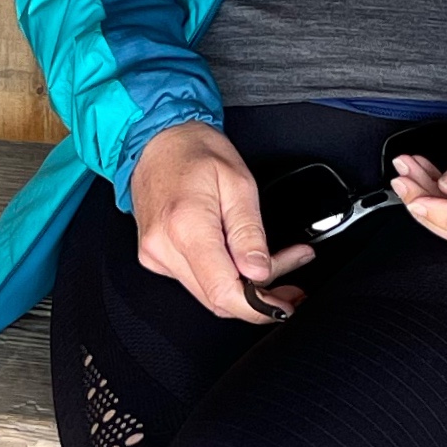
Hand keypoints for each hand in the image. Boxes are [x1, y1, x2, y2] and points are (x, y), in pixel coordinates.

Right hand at [131, 121, 315, 321]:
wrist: (155, 140)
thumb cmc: (194, 151)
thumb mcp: (238, 182)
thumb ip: (249, 232)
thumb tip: (259, 272)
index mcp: (186, 226)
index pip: (222, 291)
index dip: (257, 307)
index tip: (284, 304)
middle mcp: (164, 247)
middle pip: (217, 299)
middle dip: (259, 296)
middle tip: (291, 281)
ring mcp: (155, 255)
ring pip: (208, 294)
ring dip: (245, 287)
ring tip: (275, 263)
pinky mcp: (156, 257)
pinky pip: (195, 280)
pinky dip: (224, 276)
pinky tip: (243, 260)